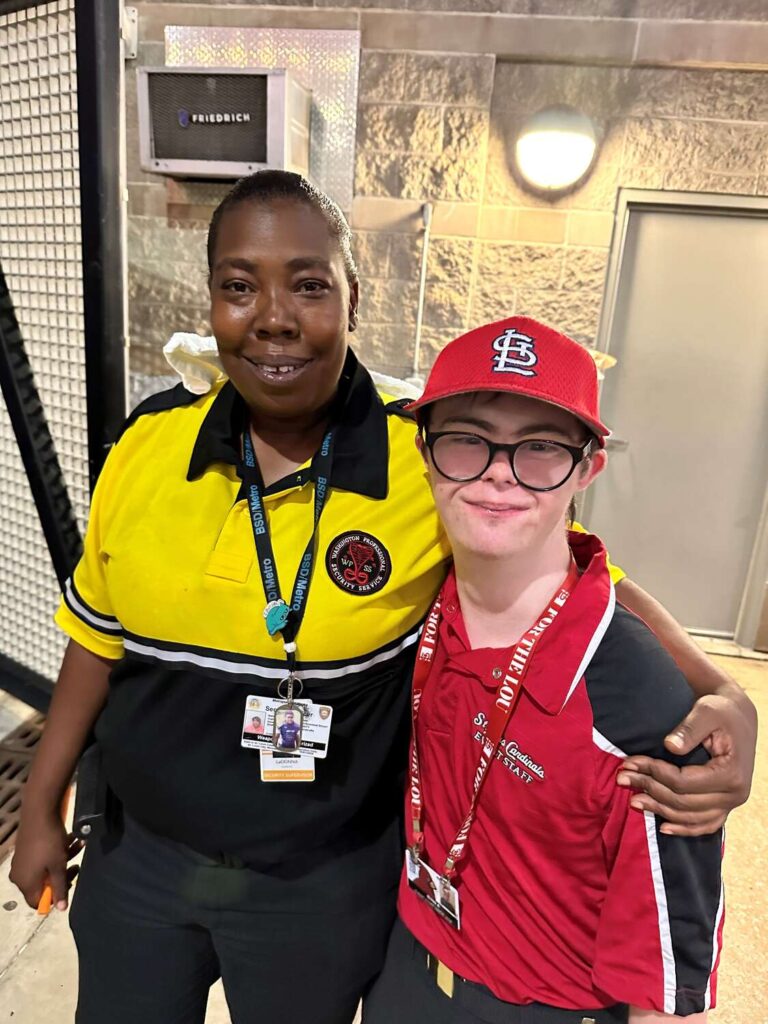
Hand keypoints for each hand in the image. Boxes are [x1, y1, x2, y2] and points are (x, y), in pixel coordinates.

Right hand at [9, 807, 83, 910]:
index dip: (54, 898)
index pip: (37, 902)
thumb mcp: (58, 866)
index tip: (68, 885)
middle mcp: (19, 875)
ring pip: (45, 868)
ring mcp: (20, 862)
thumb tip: (60, 909)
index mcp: (25, 883)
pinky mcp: (24, 849)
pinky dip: (55, 852)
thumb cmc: (49, 843)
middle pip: (42, 884)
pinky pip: (41, 857)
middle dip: (62, 875)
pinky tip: (70, 840)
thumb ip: (60, 888)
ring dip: (63, 859)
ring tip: (78, 846)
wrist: (39, 812)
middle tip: (76, 866)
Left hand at [616, 689, 756, 836]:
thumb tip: (670, 746)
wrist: (739, 718)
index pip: (683, 782)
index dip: (653, 773)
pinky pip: (705, 825)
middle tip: (621, 778)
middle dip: (649, 789)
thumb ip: (689, 729)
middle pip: (683, 802)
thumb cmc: (722, 712)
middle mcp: (735, 794)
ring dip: (659, 810)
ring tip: (632, 800)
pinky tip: (662, 827)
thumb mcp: (707, 711)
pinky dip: (684, 829)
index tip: (630, 762)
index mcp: (731, 773)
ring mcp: (731, 804)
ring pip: (690, 817)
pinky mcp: (725, 806)